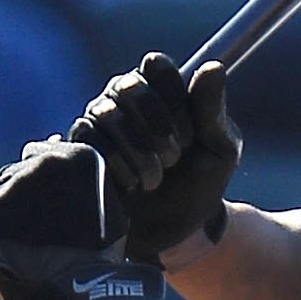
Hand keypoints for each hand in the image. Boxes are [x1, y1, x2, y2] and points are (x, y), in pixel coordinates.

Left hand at [0, 141, 163, 299]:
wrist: (87, 299)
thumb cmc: (104, 259)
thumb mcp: (111, 211)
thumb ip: (83, 180)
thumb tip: (54, 145)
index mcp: (70, 159)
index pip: (38, 156)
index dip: (41, 184)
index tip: (49, 207)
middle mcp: (32, 168)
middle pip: (12, 177)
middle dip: (21, 202)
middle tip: (41, 237)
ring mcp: (2, 196)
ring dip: (3, 226)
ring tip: (27, 257)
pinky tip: (7, 268)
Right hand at [71, 53, 240, 262]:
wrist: (176, 233)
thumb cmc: (199, 187)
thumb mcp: (219, 151)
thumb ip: (213, 110)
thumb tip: (214, 66)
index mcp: (161, 93)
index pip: (157, 66)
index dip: (174, 99)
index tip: (191, 135)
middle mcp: (125, 99)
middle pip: (129, 85)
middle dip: (157, 126)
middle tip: (174, 159)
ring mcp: (99, 122)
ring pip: (107, 112)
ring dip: (139, 150)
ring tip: (156, 179)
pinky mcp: (81, 149)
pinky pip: (89, 139)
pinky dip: (117, 165)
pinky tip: (132, 186)